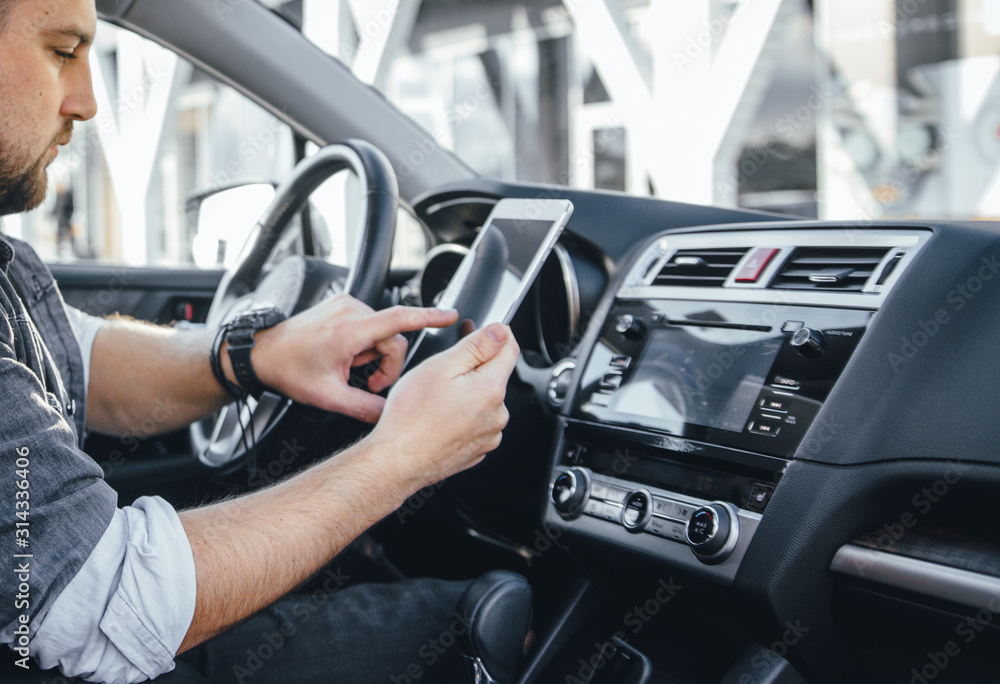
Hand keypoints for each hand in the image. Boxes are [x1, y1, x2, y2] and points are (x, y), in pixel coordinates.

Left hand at [250, 294, 458, 421]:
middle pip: (393, 337)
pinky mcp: (343, 304)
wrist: (263, 354)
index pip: (399, 319)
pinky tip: (347, 357)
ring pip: (383, 333)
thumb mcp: (328, 398)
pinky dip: (365, 344)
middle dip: (387, 364)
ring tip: (352, 370)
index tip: (450, 316)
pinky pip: (370, 324)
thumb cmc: (288, 370)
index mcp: (349, 332)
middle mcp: (349, 312)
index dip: (429, 317)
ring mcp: (346, 305)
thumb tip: (389, 417)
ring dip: (375, 355)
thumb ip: (364, 409)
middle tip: (369, 385)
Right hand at [369, 323, 519, 488]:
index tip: (483, 331)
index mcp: (491, 389)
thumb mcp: (441, 366)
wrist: (397, 460)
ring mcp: (488, 435)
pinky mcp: (477, 449)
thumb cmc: (411, 418)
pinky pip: (476, 422)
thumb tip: (500, 332)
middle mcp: (497, 414)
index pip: (510, 349)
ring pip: (484, 400)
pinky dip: (462, 414)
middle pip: (495, 375)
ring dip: (468, 391)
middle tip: (447, 362)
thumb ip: (476, 346)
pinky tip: (439, 414)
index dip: (497, 334)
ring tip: (437, 395)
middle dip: (476, 364)